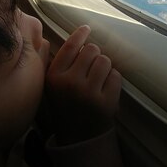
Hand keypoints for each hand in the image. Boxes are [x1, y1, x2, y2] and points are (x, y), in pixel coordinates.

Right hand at [45, 25, 121, 144]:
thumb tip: (64, 37)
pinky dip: (112, 80)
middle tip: (90, 68)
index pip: (71, 46)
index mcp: (54, 77)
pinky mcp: (107, 102)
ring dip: (103, 66)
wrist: (78, 138)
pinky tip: (104, 89)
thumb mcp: (51, 85)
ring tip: (97, 79)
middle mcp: (71, 84)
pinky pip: (116, 75)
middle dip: (93, 56)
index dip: (81, 34)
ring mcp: (89, 94)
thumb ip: (54, 62)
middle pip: (91, 50)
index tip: (87, 29)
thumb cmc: (65, 105)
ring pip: (105, 60)